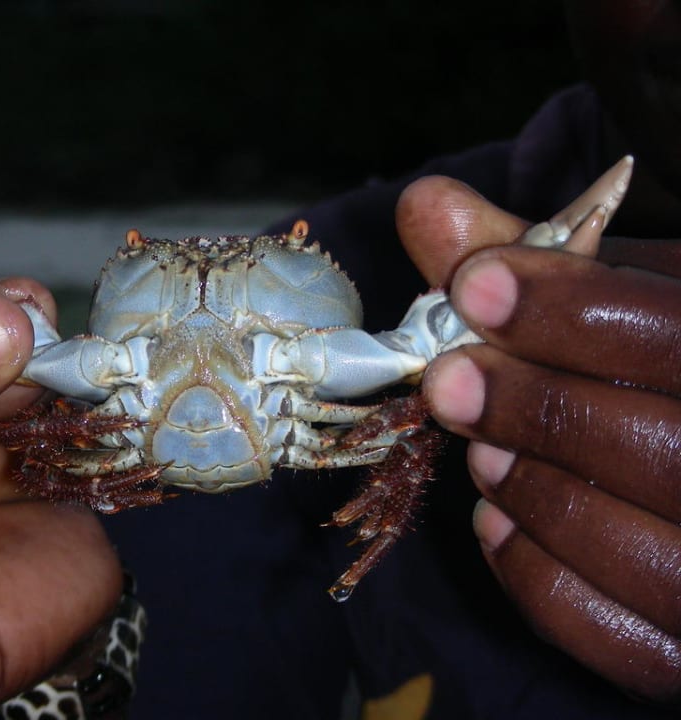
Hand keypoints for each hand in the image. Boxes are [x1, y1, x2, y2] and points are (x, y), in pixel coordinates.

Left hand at [398, 176, 680, 701]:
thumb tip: (423, 206)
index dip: (575, 313)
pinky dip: (538, 578)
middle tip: (449, 381)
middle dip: (538, 408)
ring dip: (535, 489)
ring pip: (648, 555)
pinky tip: (494, 521)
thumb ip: (535, 259)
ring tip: (477, 448)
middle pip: (672, 453)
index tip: (474, 288)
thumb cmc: (670, 357)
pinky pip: (618, 636)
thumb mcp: (629, 295)